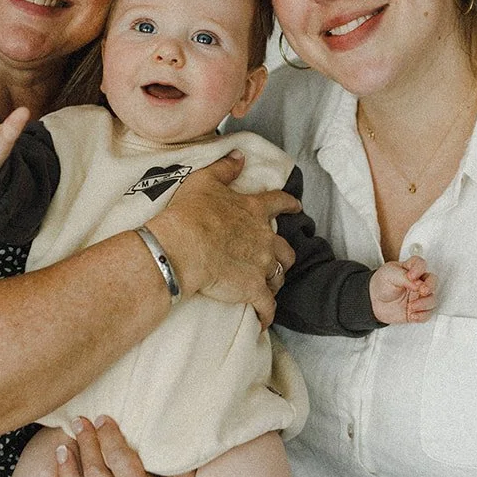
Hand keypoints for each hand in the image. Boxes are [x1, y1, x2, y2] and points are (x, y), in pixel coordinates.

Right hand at [148, 152, 299, 327]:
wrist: (181, 247)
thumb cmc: (189, 213)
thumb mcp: (205, 180)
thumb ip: (225, 167)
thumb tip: (239, 155)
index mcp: (254, 210)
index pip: (280, 203)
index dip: (290, 205)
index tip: (296, 208)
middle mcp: (264, 238)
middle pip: (286, 249)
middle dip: (283, 255)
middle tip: (274, 259)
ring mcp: (261, 265)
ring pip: (278, 277)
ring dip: (274, 281)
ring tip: (265, 287)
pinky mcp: (253, 290)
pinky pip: (267, 306)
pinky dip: (267, 314)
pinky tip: (263, 321)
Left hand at [369, 255, 436, 325]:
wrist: (374, 302)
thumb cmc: (381, 284)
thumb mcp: (389, 275)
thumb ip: (404, 277)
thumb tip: (418, 284)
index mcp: (410, 269)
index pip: (420, 264)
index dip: (419, 269)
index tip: (411, 276)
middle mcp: (418, 282)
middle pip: (433, 280)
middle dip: (430, 286)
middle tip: (422, 291)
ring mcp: (419, 296)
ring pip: (432, 298)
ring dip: (424, 304)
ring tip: (411, 307)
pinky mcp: (419, 309)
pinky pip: (427, 313)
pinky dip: (422, 316)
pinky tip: (411, 315)